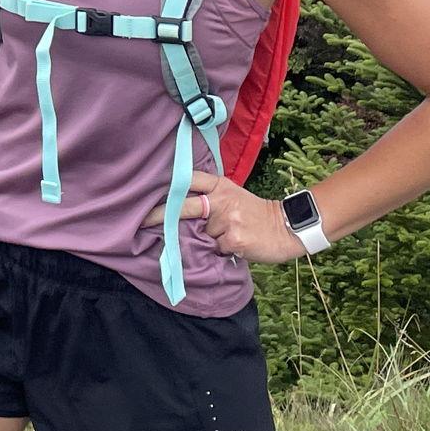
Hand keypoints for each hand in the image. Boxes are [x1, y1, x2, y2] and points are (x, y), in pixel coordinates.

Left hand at [144, 170, 308, 265]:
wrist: (287, 227)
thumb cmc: (255, 213)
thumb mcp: (233, 195)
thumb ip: (210, 197)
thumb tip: (180, 210)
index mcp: (220, 185)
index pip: (189, 178)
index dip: (169, 184)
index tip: (147, 191)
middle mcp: (221, 199)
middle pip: (183, 205)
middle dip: (159, 214)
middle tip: (142, 221)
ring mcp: (226, 219)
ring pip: (201, 234)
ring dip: (207, 240)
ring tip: (228, 235)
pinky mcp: (233, 239)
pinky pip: (215, 249)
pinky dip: (220, 251)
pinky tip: (235, 246)